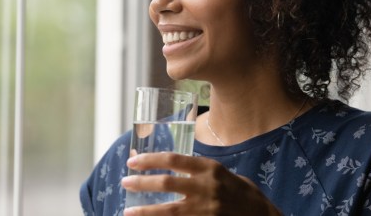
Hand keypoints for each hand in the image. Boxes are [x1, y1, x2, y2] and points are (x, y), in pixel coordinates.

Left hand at [121, 152, 281, 215]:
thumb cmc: (244, 195)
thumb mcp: (225, 175)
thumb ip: (201, 172)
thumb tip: (173, 169)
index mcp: (211, 169)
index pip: (174, 160)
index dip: (150, 160)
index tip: (133, 161)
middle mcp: (207, 188)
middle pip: (166, 183)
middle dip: (142, 182)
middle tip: (125, 182)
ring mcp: (206, 210)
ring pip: (168, 210)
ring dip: (145, 211)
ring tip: (128, 210)